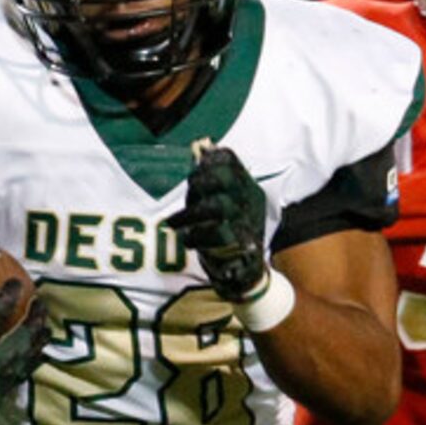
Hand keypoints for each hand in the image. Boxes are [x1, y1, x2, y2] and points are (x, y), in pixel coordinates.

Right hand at [0, 277, 47, 424]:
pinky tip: (39, 352)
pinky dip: (32, 361)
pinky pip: (22, 375)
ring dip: (37, 340)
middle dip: (32, 321)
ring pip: (24, 361)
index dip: (5, 302)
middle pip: (18, 344)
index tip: (15, 282)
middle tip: (40, 299)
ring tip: (46, 323)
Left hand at [171, 141, 269, 301]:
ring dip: (190, 213)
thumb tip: (198, 150)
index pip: (229, 161)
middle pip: (223, 180)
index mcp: (247, 188)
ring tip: (175, 223)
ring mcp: (247, 222)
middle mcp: (250, 202)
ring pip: (217, 207)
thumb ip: (211, 183)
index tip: (194, 171)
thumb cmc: (230, 234)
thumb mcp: (225, 204)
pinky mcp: (239, 245)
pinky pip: (215, 234)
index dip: (207, 162)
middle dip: (199, 184)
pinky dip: (195, 236)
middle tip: (188, 196)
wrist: (247, 274)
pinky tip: (187, 239)